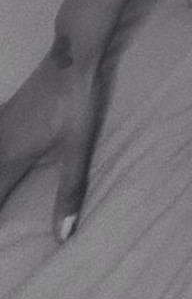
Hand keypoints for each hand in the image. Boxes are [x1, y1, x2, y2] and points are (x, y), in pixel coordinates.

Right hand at [0, 44, 103, 241]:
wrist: (72, 55)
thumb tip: (61, 236)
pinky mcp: (5, 115)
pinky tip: (3, 160)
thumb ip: (70, 190)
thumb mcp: (77, 148)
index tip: (0, 243)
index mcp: (10, 158)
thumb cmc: (76, 102)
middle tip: (2, 225)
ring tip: (2, 195)